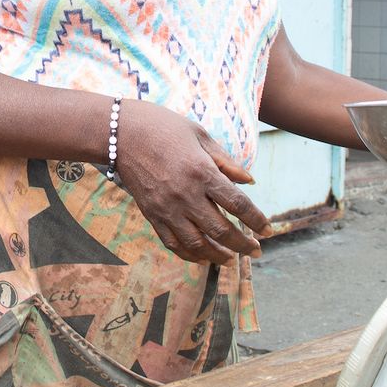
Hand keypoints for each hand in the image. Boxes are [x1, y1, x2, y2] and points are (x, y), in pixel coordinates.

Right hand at [113, 102, 273, 264]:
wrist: (118, 132)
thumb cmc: (162, 126)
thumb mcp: (200, 135)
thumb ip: (225, 161)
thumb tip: (250, 181)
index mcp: (202, 172)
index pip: (238, 205)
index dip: (257, 221)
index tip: (268, 230)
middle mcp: (186, 195)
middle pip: (221, 231)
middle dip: (243, 245)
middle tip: (256, 252)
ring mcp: (166, 208)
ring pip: (197, 244)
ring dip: (218, 256)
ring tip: (231, 260)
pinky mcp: (151, 214)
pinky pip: (172, 243)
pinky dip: (189, 255)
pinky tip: (201, 257)